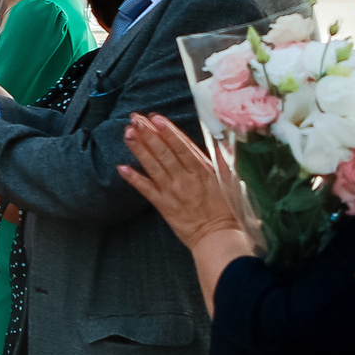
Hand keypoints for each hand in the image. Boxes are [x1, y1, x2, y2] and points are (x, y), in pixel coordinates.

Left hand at [119, 113, 239, 247]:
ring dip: (139, 149)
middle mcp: (185, 179)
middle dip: (148, 134)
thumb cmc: (229, 209)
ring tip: (127, 133)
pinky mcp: (163, 206)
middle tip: (134, 118)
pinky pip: (146, 190)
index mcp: (203, 171)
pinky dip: (134, 178)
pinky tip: (122, 167)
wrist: (218, 237)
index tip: (155, 118)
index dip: (168, 131)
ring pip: (153, 166)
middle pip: (164, 152)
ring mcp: (172, 191)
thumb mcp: (232, 180)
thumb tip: (221, 139)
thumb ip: (223, 159)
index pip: (182, 146)